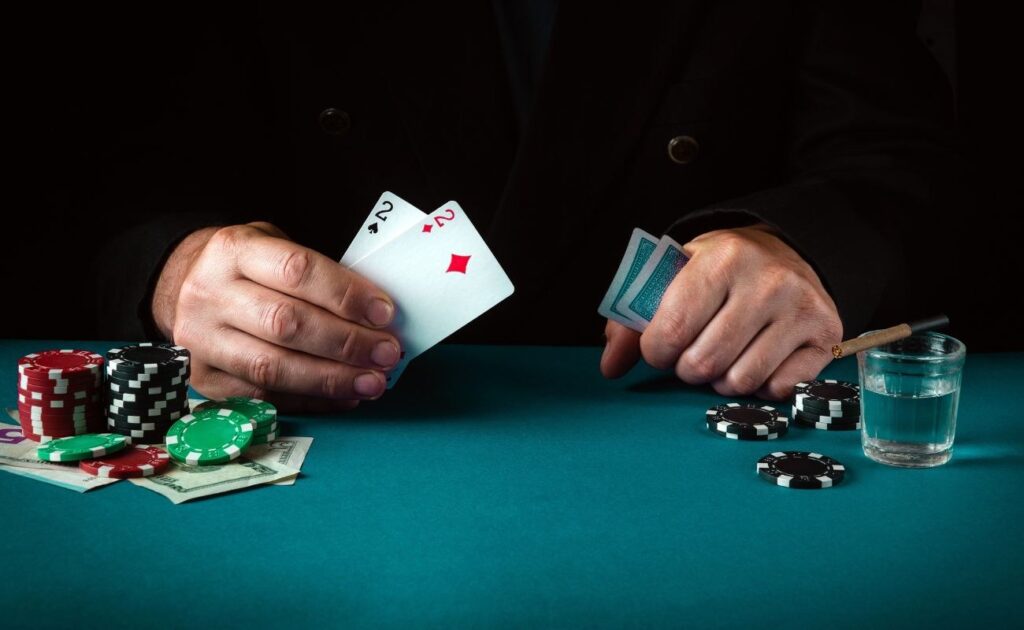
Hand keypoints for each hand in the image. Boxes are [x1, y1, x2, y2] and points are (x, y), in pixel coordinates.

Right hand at [152, 222, 400, 411]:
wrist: (183, 285)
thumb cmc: (248, 268)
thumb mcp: (274, 246)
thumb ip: (319, 274)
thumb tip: (376, 314)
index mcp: (233, 250)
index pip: (297, 271)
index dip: (345, 294)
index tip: (384, 313)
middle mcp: (209, 294)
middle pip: (286, 324)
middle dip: (346, 342)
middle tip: (386, 353)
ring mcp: (200, 339)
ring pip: (273, 367)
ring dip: (331, 378)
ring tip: (372, 382)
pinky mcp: (203, 378)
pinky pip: (263, 397)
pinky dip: (310, 400)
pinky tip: (344, 396)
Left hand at [600, 225, 841, 399]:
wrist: (784, 254)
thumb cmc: (717, 272)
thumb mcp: (672, 278)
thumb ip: (632, 320)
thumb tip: (610, 367)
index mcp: (722, 258)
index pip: (672, 329)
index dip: (655, 351)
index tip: (658, 347)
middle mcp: (768, 280)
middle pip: (703, 363)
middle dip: (687, 368)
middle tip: (691, 352)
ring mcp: (801, 307)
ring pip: (740, 381)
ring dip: (721, 381)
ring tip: (723, 356)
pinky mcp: (826, 334)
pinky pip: (778, 389)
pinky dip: (760, 386)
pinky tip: (757, 359)